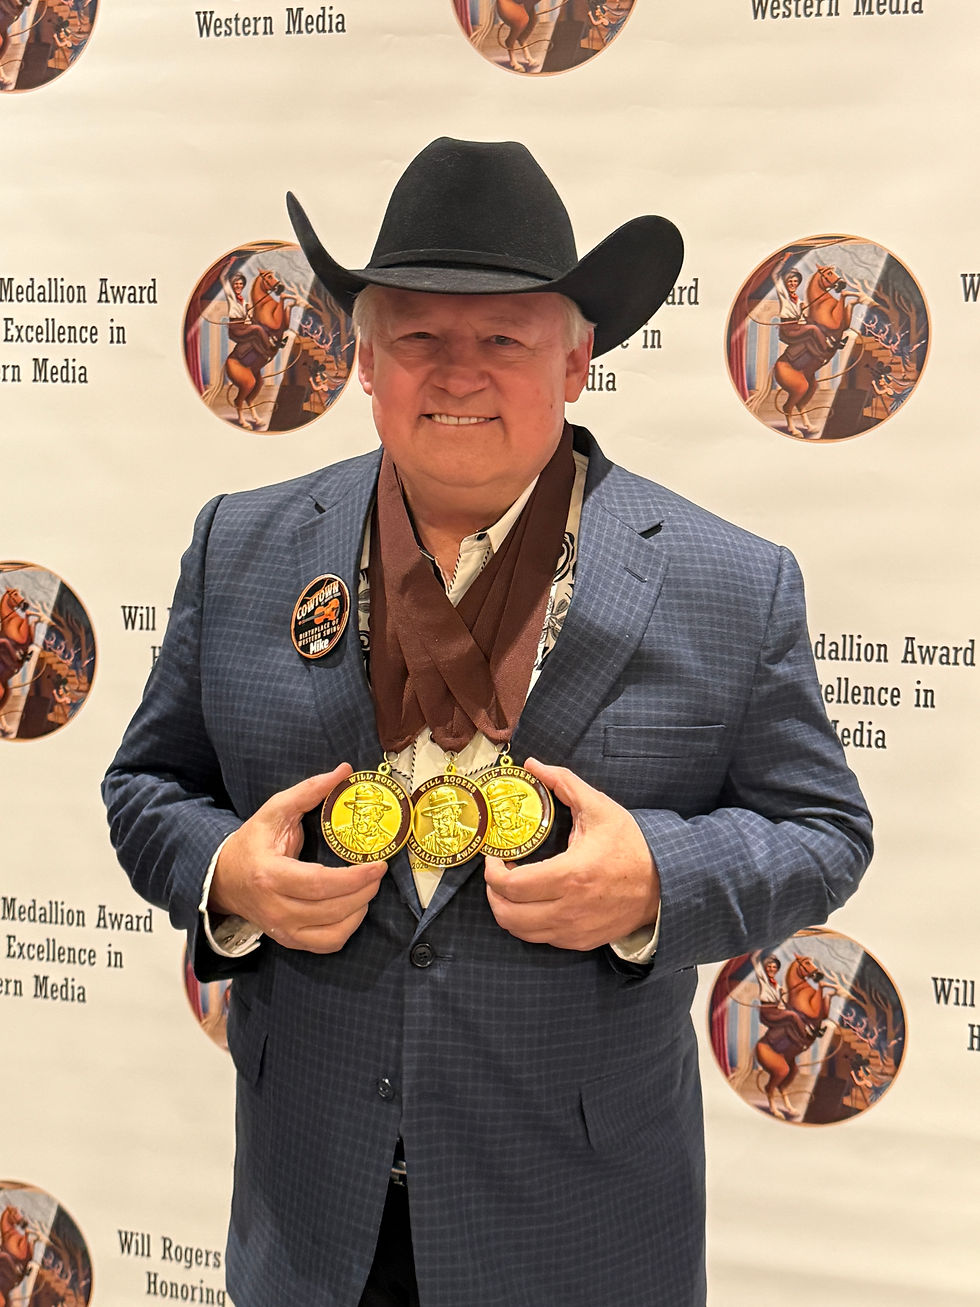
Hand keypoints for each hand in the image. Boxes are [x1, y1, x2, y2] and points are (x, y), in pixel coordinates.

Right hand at [209, 764, 386, 953]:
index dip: (354, 877)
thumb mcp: (274, 810)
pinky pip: (328, 944)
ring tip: (369, 886)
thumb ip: (309, 791)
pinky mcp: (290, 940)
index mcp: (270, 876)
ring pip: (333, 931)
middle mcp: (275, 908)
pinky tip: (354, 907)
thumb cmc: (252, 842)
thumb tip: (344, 771)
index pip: (319, 883)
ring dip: (360, 909)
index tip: (378, 865)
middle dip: (364, 891)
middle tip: (379, 871)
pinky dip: (348, 927)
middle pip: (331, 908)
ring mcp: (282, 930)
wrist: (224, 878)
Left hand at [484, 758, 660, 950]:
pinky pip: (540, 938)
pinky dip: (528, 922)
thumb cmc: (633, 846)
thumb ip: (564, 783)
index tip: (496, 855)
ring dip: (507, 909)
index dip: (492, 871)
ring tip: (512, 887)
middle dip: (493, 892)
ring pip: (519, 931)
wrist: (665, 885)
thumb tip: (533, 765)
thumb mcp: (600, 808)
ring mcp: (574, 930)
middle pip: (507, 914)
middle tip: (499, 872)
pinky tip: (535, 901)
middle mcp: (568, 909)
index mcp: (570, 876)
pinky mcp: (580, 941)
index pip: (511, 885)